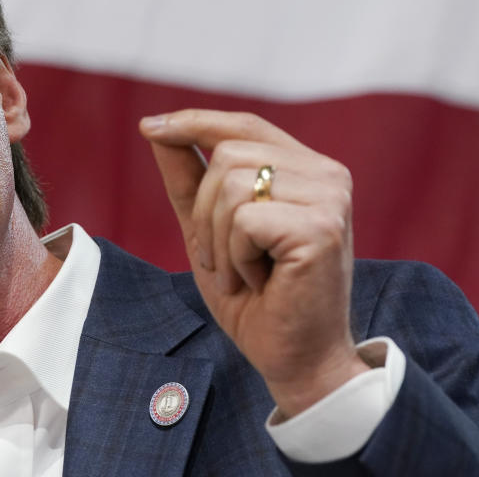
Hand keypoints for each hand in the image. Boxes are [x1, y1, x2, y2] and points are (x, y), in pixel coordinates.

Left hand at [139, 110, 369, 416]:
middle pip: (228, 155)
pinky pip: (244, 220)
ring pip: (231, 185)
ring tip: (241, 274)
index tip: (148, 127)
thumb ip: (188, 178)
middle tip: (220, 260)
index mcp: (306, 168)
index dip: (194, 122)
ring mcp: (330, 199)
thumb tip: (155, 127)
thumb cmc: (254, 296)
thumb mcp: (208, 228)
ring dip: (218, 240)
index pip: (243, 126)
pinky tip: (259, 282)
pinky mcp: (322, 228)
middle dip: (204, 213)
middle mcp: (327, 175)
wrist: (293, 356)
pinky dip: (235, 258)